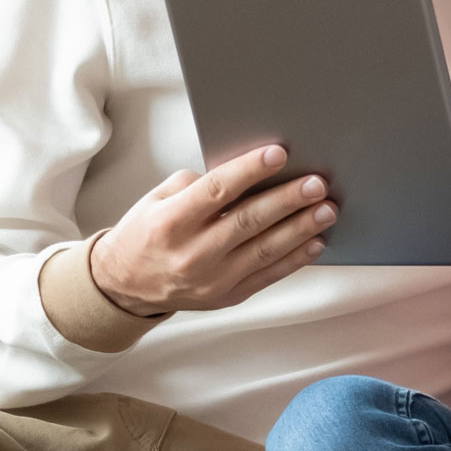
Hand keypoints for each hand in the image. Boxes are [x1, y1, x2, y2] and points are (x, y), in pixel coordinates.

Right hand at [88, 143, 336, 314]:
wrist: (125, 285)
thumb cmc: (145, 234)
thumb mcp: (157, 200)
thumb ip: (197, 186)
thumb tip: (245, 175)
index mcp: (171, 222)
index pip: (216, 191)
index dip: (249, 171)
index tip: (278, 154)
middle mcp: (192, 253)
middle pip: (247, 221)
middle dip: (286, 200)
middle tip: (316, 183)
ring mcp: (212, 279)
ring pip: (264, 250)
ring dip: (300, 228)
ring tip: (326, 209)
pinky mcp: (227, 296)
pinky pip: (268, 275)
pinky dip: (295, 259)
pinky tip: (314, 241)